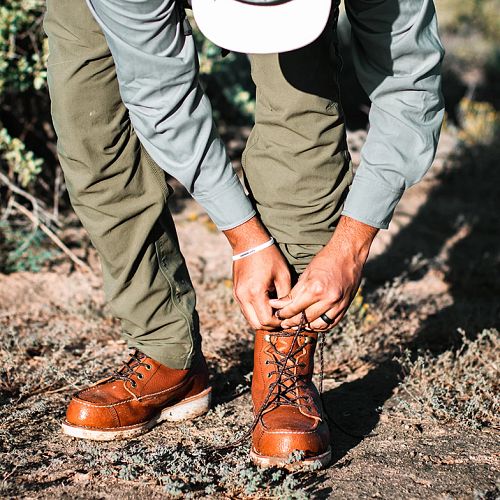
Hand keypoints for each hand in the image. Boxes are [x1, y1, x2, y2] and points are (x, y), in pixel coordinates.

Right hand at [224, 217, 290, 329]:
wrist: (248, 242)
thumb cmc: (269, 256)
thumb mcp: (283, 275)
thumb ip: (285, 296)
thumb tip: (287, 311)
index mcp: (255, 293)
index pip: (266, 320)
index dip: (278, 323)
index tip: (287, 317)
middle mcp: (243, 297)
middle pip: (256, 324)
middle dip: (270, 325)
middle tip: (281, 318)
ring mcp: (237, 295)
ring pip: (250, 319)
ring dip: (262, 319)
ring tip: (275, 310)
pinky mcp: (236, 293)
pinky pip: (246, 310)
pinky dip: (256, 312)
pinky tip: (266, 303)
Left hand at [269, 216, 377, 330]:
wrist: (348, 254)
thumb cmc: (325, 260)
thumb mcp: (306, 274)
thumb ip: (294, 292)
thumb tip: (279, 304)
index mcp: (315, 289)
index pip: (294, 308)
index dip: (283, 313)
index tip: (277, 314)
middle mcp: (327, 299)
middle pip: (305, 318)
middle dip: (292, 322)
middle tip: (284, 322)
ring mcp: (338, 304)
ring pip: (318, 324)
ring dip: (306, 327)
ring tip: (297, 324)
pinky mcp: (345, 307)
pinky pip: (331, 323)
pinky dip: (321, 326)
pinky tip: (312, 324)